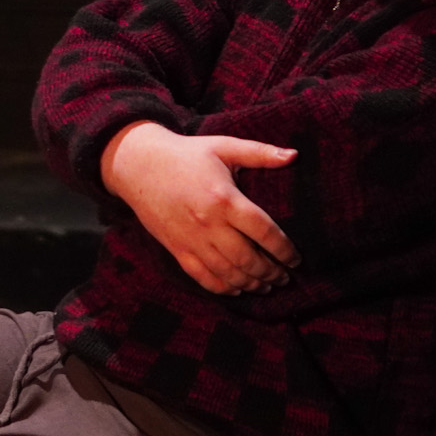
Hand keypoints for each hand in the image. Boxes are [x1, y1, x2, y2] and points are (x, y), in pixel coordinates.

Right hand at [99, 121, 299, 295]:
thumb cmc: (186, 154)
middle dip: (271, 273)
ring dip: (252, 283)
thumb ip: (260, 153)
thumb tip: (295, 156)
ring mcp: (191, 239)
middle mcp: (209, 223)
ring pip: (228, 272)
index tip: (296, 259)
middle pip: (248, 258)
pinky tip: (237, 288)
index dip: (284, 250)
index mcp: (225, 199)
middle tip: (285, 277)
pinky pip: (202, 276)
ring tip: (267, 285)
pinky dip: (223, 288)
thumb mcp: (223, 147)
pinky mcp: (176, 248)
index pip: (264, 232)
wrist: (138, 165)